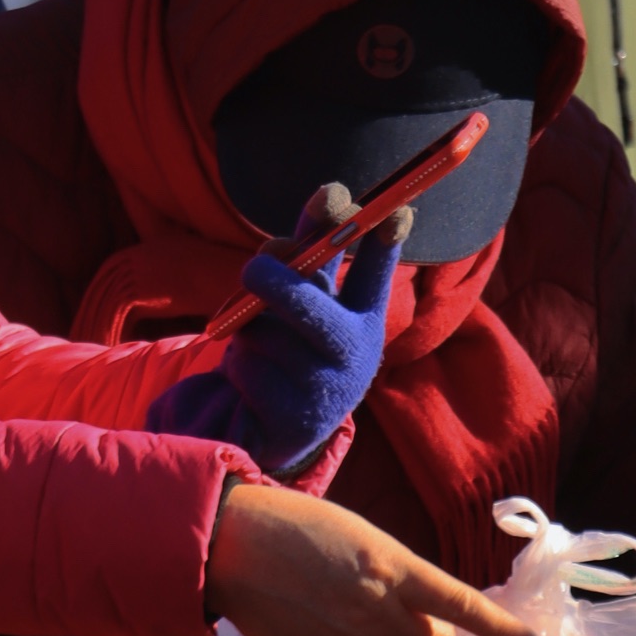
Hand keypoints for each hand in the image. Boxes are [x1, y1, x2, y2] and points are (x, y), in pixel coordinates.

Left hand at [146, 186, 406, 475]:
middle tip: (251, 268)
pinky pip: (248, 367)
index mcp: (364, 319)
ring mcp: (327, 390)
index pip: (376, 275)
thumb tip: (313, 212)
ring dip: (248, 329)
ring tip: (257, 347)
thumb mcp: (302, 299)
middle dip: (276, 281)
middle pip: (312, 307)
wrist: (269, 425)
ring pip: (265, 333)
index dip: (384, 243)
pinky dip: (239, 365)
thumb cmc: (288, 346)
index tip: (396, 210)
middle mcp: (356, 355)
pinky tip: (252, 383)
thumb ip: (305, 254)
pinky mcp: (294, 418)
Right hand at [204, 483, 542, 635]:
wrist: (233, 545)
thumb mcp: (363, 538)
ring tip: (355, 620)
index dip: (504, 632)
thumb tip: (420, 618)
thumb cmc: (299, 528)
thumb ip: (398, 577)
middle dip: (427, 632)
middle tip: (392, 608)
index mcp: (395, 567)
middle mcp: (382, 611)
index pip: (464, 606)